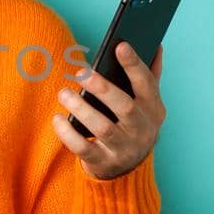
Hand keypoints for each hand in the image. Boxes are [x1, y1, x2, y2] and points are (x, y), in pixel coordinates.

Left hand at [51, 42, 165, 179]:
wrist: (128, 168)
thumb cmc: (133, 124)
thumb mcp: (147, 104)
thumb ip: (150, 76)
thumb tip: (156, 45)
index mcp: (153, 109)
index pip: (147, 84)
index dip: (134, 65)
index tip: (120, 45)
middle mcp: (142, 130)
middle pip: (125, 107)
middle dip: (103, 88)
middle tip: (81, 72)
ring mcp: (123, 148)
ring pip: (103, 128)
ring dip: (82, 109)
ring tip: (64, 93)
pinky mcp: (103, 162)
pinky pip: (83, 148)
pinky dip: (68, 134)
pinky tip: (57, 118)